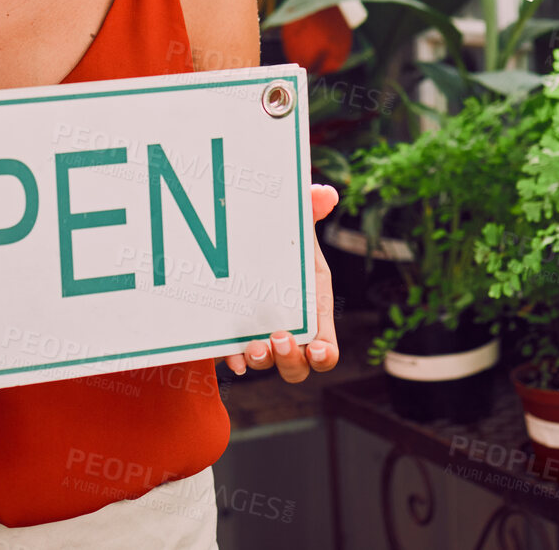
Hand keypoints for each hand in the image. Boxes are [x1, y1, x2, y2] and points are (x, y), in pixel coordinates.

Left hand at [223, 184, 338, 382]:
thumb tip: (326, 193)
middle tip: (278, 337)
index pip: (326, 347)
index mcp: (313, 310)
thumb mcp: (294, 225)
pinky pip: (236, 360)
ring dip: (263, 361)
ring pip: (268, 365)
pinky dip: (236, 362)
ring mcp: (262, 338)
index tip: (317, 348)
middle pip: (298, 366)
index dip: (325, 354)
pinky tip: (232, 358)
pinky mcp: (234, 337)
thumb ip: (309, 209)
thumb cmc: (279, 241)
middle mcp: (291, 331)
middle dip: (290, 360)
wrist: (239, 242)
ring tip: (252, 344)